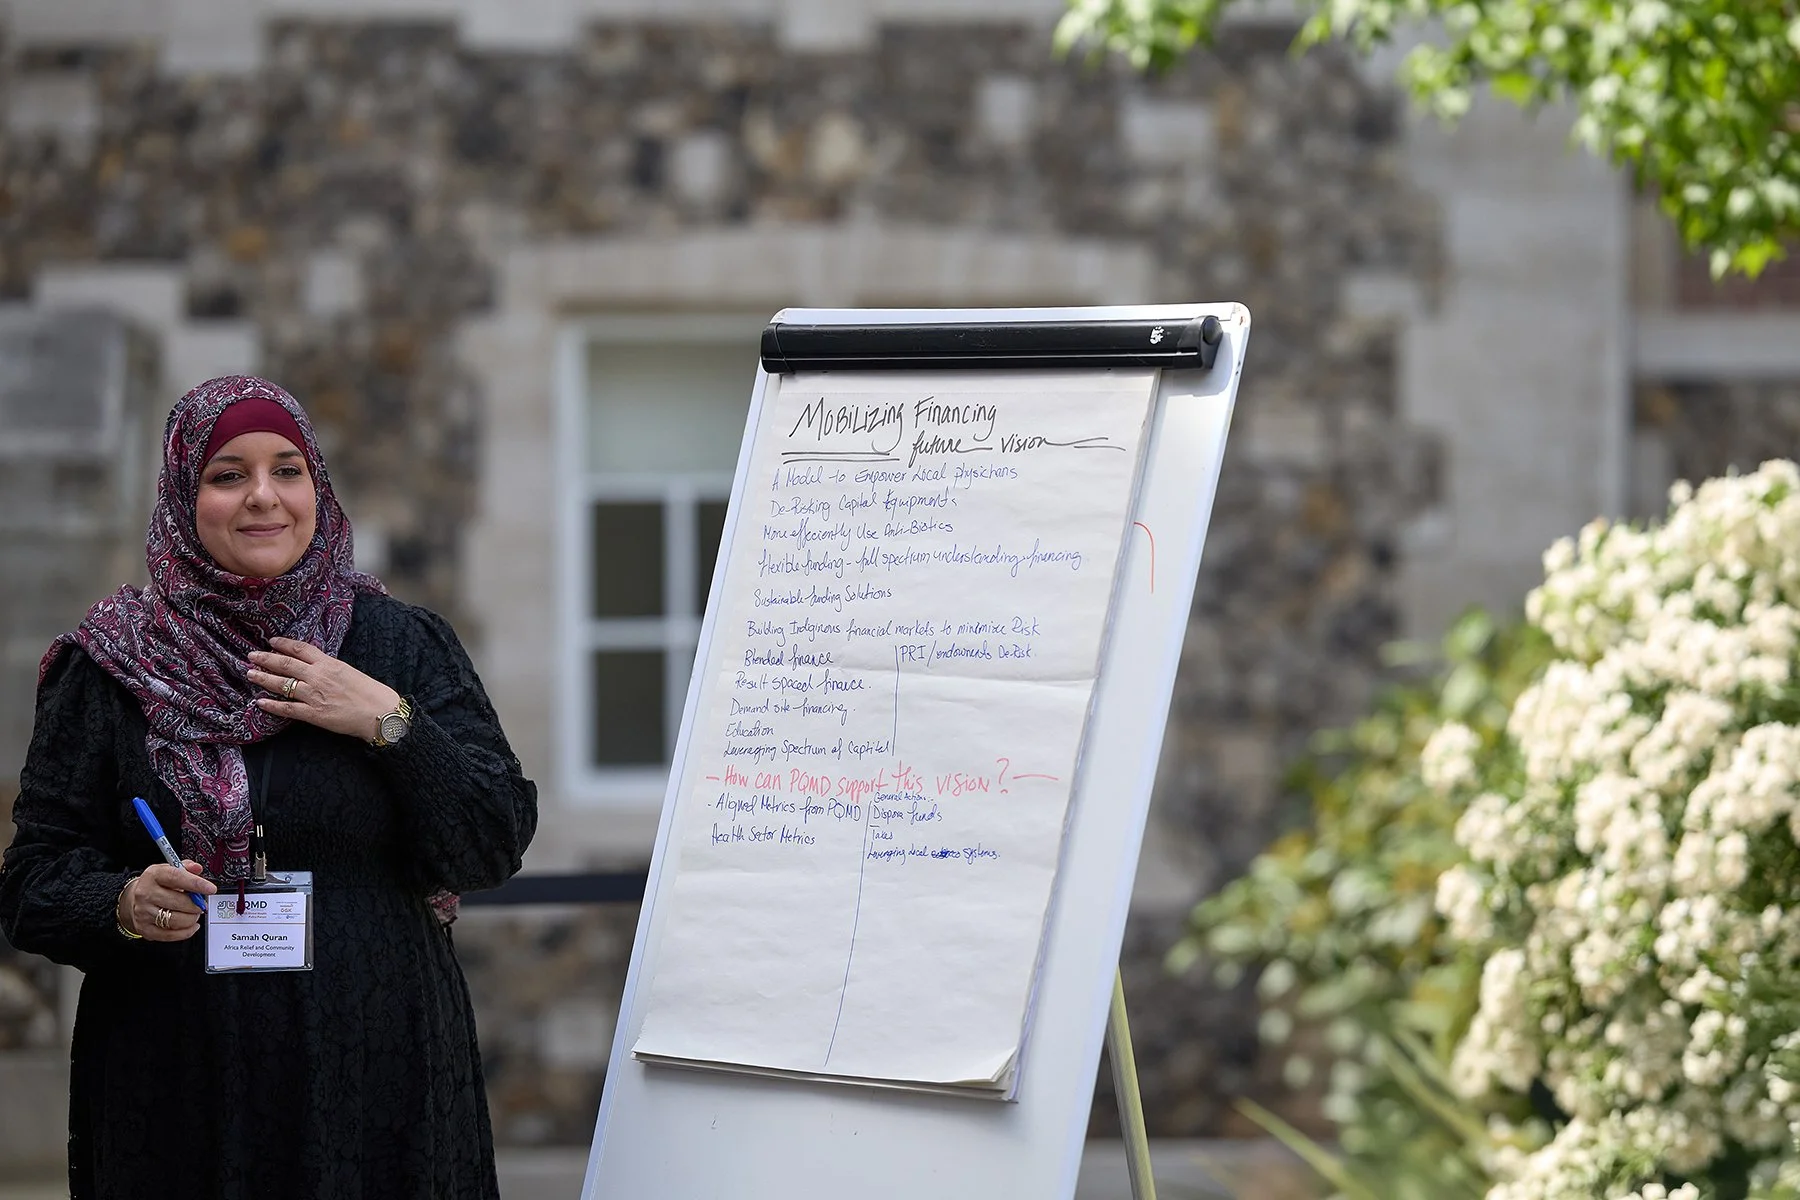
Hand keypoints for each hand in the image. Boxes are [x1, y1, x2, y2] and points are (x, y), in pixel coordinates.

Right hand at [120, 861, 214, 940]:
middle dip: (196, 905)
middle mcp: (146, 894)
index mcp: (153, 875)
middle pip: (178, 902)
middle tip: (201, 904)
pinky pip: (170, 935)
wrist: (135, 898)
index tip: (210, 889)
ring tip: (195, 913)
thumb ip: (186, 867)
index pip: (176, 878)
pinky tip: (191, 925)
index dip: (196, 884)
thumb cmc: (158, 884)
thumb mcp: (170, 869)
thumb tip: (197, 868)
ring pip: (175, 920)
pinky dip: (186, 932)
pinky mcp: (145, 929)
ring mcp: (144, 913)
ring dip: (192, 918)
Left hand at [248, 636, 400, 741]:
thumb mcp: (350, 671)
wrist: (380, 713)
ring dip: (263, 678)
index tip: (271, 641)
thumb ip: (330, 667)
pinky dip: (272, 705)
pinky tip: (260, 702)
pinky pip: (287, 708)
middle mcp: (318, 677)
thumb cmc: (370, 692)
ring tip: (250, 674)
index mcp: (329, 664)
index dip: (284, 644)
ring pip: (282, 684)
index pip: (301, 649)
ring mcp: (314, 695)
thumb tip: (315, 665)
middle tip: (251, 655)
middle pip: (286, 664)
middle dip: (266, 659)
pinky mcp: (314, 714)